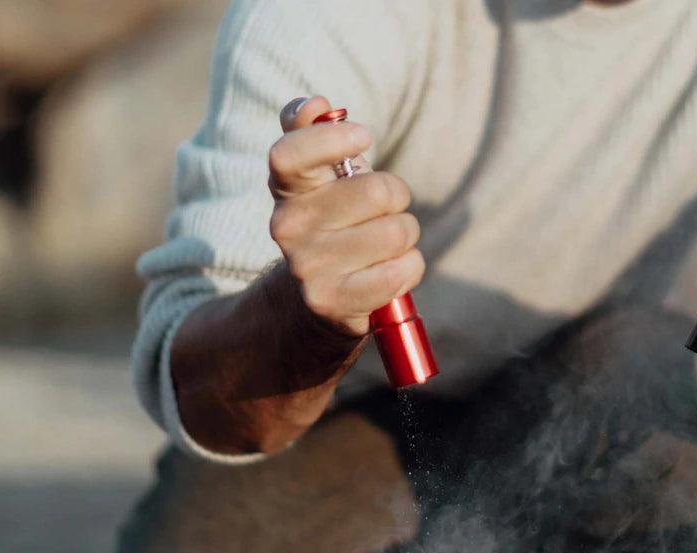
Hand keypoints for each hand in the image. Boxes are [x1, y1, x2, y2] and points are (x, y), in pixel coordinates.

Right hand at [267, 95, 424, 337]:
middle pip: (378, 192)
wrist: (314, 305)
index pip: (290, 153)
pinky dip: (410, 269)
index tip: (366, 137)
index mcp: (286, 191)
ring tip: (386, 247)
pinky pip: (401, 270)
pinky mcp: (334, 302)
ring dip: (406, 238)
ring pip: (397, 233)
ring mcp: (309, 268)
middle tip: (386, 213)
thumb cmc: (330, 230)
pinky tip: (393, 272)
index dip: (333, 139)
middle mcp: (288, 228)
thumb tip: (318, 104)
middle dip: (398, 199)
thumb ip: (312, 135)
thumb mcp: (318, 183)